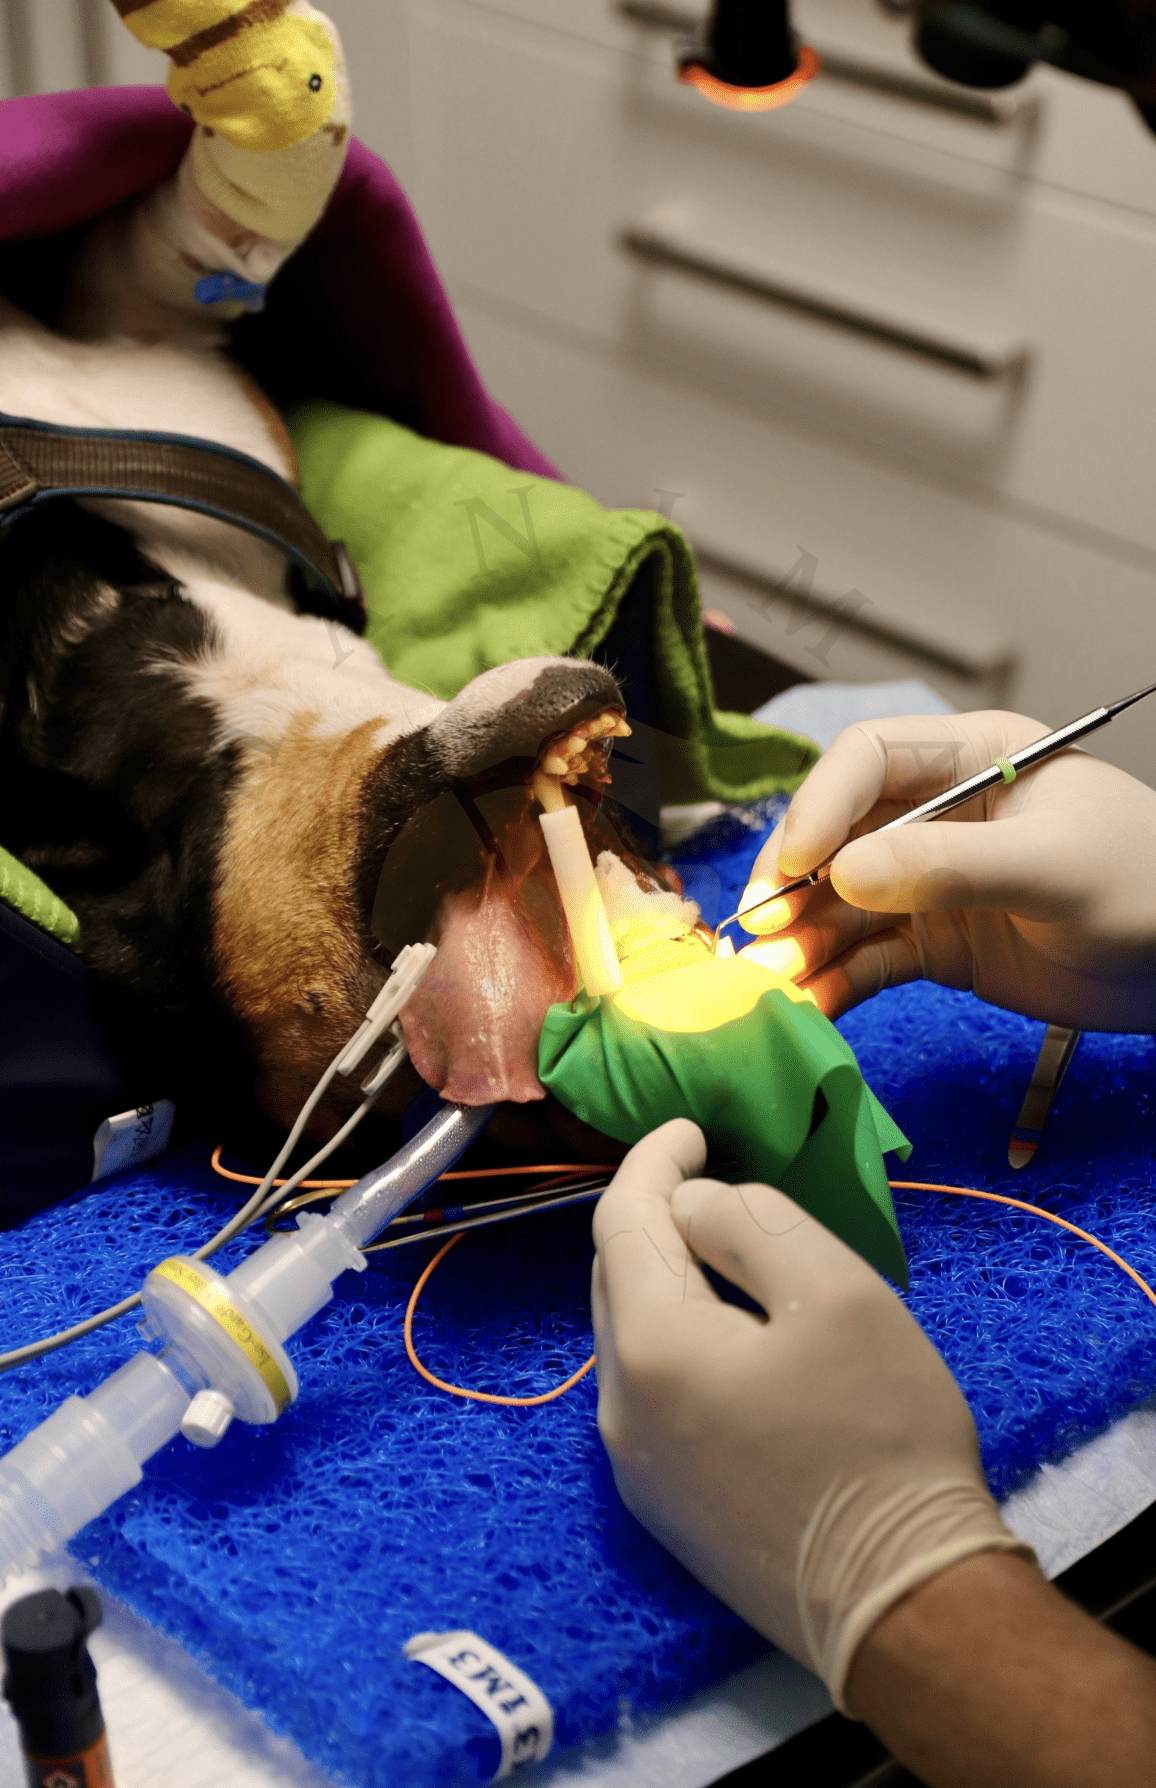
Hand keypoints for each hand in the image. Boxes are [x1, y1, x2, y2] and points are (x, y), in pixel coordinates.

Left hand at [591, 1121, 1028, 1707]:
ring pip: (631, 1336)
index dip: (654, 1161)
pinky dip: (677, 1338)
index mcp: (650, 1347)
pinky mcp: (664, 1505)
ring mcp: (636, 1466)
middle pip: (616, 1278)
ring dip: (667, 1280)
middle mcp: (618, 1407)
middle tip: (712, 1178)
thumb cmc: (881, 1435)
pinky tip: (730, 1335)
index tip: (692, 1127)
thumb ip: (750, 1224)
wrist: (905, 1602)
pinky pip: (651, 1390)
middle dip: (656, 1217)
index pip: (623, 1222)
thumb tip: (690, 1208)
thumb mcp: (834, 1291)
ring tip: (726, 1250)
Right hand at [738, 711, 1155, 1028]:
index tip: (793, 863)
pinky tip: (807, 1005)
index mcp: (972, 758)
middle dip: (791, 882)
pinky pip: (868, 958)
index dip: (820, 804)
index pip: (868, 759)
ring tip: (767, 983)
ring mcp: (932, 882)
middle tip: (759, 930)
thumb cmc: (1146, 886)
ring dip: (801, 941)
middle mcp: (939, 814)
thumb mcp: (1051, 868)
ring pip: (842, 904)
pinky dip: (833, 981)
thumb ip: (949, 867)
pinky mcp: (936, 944)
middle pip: (836, 835)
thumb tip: (843, 874)